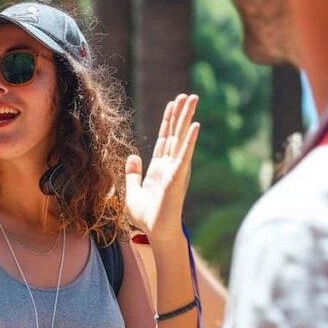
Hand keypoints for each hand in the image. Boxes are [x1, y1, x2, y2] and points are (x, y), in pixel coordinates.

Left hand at [125, 94, 198, 242]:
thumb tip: (133, 155)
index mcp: (160, 168)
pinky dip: (190, 139)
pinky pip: (184, 154)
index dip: (168, 121)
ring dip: (186, 118)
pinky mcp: (178, 176)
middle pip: (175, 134)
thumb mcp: (132, 192)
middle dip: (180, 114)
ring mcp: (176, 169)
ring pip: (182, 138)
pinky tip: (195, 124)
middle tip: (187, 95)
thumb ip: (132, 174)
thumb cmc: (146, 217)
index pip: (165, 139)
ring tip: (192, 99)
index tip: (173, 104)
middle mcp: (171, 165)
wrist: (156, 232)